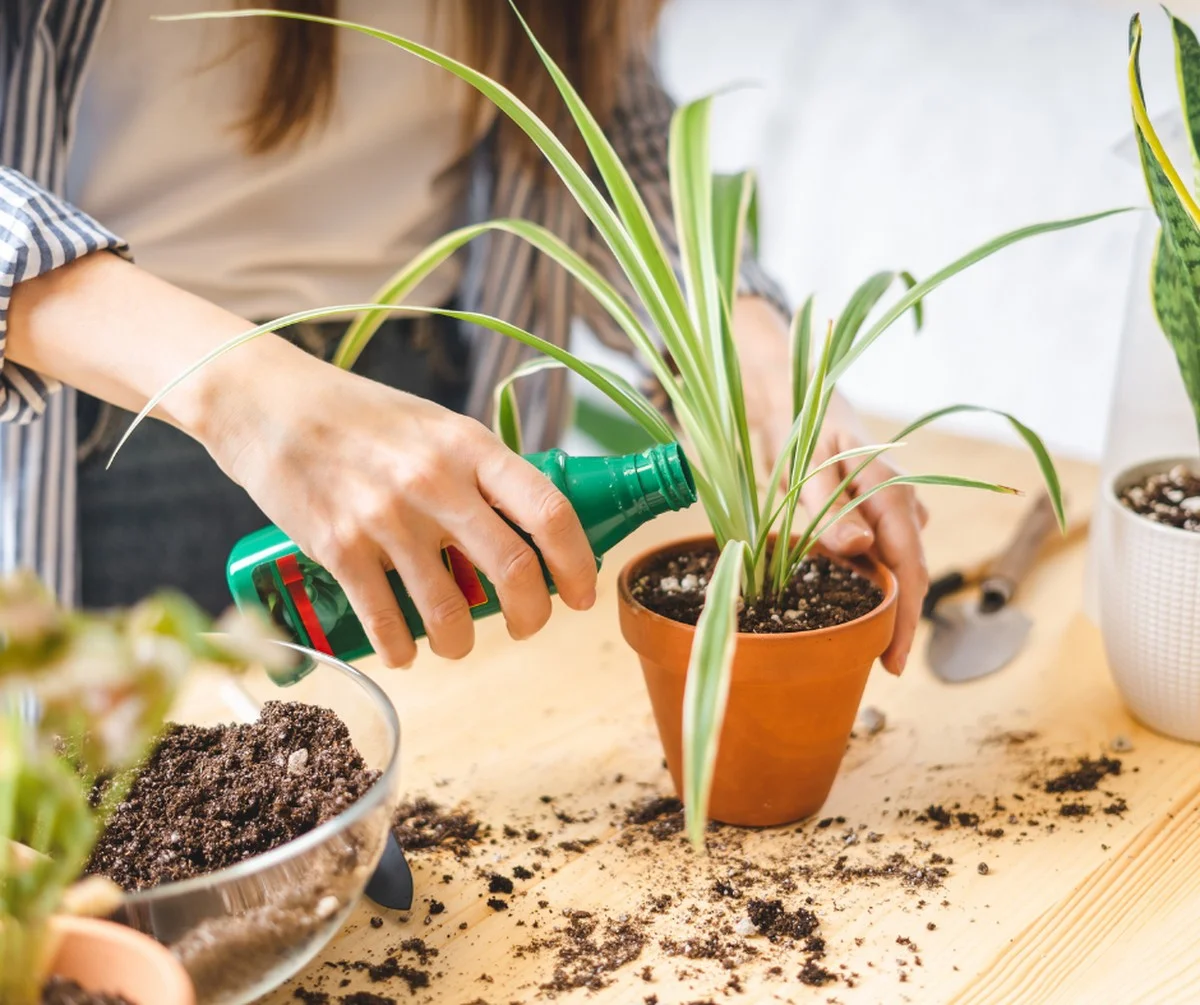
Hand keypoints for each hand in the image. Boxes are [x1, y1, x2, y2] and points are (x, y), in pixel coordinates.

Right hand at [202, 345, 597, 667]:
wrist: (265, 403)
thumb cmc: (358, 415)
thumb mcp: (434, 424)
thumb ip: (478, 469)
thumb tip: (527, 522)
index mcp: (469, 445)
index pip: (548, 509)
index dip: (578, 561)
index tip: (583, 592)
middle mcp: (435, 481)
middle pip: (513, 570)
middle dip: (532, 615)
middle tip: (527, 625)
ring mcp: (385, 517)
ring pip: (450, 611)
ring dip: (462, 642)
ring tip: (457, 642)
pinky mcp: (337, 547)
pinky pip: (386, 623)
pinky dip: (402, 650)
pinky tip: (405, 652)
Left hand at [797, 392, 928, 674]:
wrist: (805, 405)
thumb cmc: (804, 434)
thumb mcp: (808, 470)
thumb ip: (831, 509)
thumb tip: (861, 549)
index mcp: (893, 495)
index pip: (909, 569)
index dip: (904, 618)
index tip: (893, 660)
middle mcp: (906, 506)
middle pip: (911, 577)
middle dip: (898, 622)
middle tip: (880, 666)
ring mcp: (899, 512)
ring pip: (899, 569)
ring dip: (885, 605)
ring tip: (863, 643)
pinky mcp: (884, 517)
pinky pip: (885, 557)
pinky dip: (874, 583)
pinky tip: (856, 606)